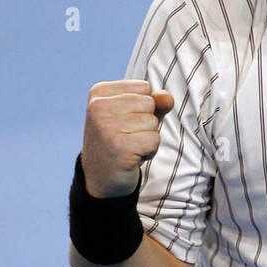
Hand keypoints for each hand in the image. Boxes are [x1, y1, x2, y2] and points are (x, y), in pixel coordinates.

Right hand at [81, 80, 174, 197]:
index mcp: (99, 93)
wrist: (101, 178)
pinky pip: (154, 140)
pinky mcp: (118, 146)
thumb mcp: (134, 116)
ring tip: (130, 147)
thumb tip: (168, 97)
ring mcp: (106, 126)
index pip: (144, 87)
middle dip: (147, 123)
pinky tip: (132, 157)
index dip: (143, 108)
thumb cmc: (120, 142)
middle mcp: (98, 107)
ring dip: (148, 138)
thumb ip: (153, 102)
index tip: (124, 123)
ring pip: (153, 122)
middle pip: (149, 103)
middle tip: (127, 138)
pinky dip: (149, 151)